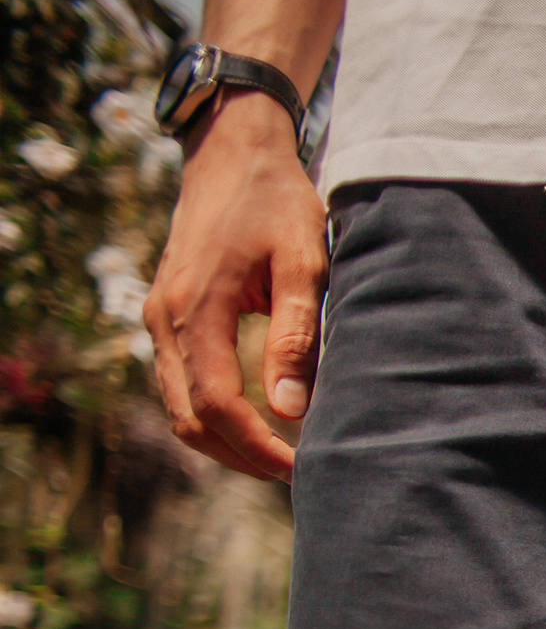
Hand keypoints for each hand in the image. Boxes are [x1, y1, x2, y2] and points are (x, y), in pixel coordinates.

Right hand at [142, 92, 325, 480]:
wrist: (233, 155)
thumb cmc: (277, 203)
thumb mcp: (302, 262)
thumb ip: (295, 335)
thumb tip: (291, 411)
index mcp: (195, 308)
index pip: (218, 405)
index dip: (259, 447)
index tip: (303, 467)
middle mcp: (165, 320)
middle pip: (191, 420)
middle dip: (243, 456)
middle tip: (300, 473)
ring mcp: (159, 320)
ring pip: (181, 409)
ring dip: (227, 442)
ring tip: (283, 457)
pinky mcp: (167, 318)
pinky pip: (181, 386)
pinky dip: (215, 416)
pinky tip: (260, 424)